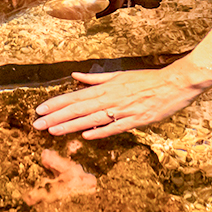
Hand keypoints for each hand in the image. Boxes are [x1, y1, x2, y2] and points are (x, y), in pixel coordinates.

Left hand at [31, 59, 211, 138]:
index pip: (76, 96)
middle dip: (56, 116)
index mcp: (106, 88)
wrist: (174, 84)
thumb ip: (96, 78)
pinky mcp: (135, 120)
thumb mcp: (119, 75)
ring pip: (91, 118)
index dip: (56, 103)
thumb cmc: (146, 80)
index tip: (40, 110)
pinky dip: (100, 131)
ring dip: (71, 125)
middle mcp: (111, 98)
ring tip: (52, 131)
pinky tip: (85, 136)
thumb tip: (75, 76)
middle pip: (78, 108)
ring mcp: (122, 110)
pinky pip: (115, 127)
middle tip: (37, 124)